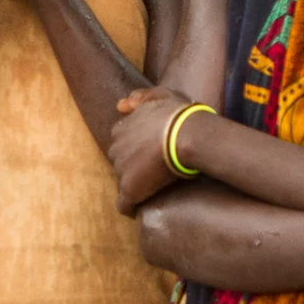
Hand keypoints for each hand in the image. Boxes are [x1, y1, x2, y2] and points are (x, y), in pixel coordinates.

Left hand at [109, 86, 199, 213]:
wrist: (187, 135)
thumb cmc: (180, 114)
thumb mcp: (161, 95)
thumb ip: (140, 97)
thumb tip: (120, 105)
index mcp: (121, 128)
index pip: (122, 143)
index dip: (137, 150)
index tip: (151, 154)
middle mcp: (116, 148)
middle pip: (121, 163)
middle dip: (133, 168)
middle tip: (155, 173)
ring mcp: (121, 170)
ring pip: (123, 182)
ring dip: (136, 186)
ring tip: (154, 190)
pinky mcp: (129, 190)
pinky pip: (124, 206)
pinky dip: (131, 208)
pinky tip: (141, 209)